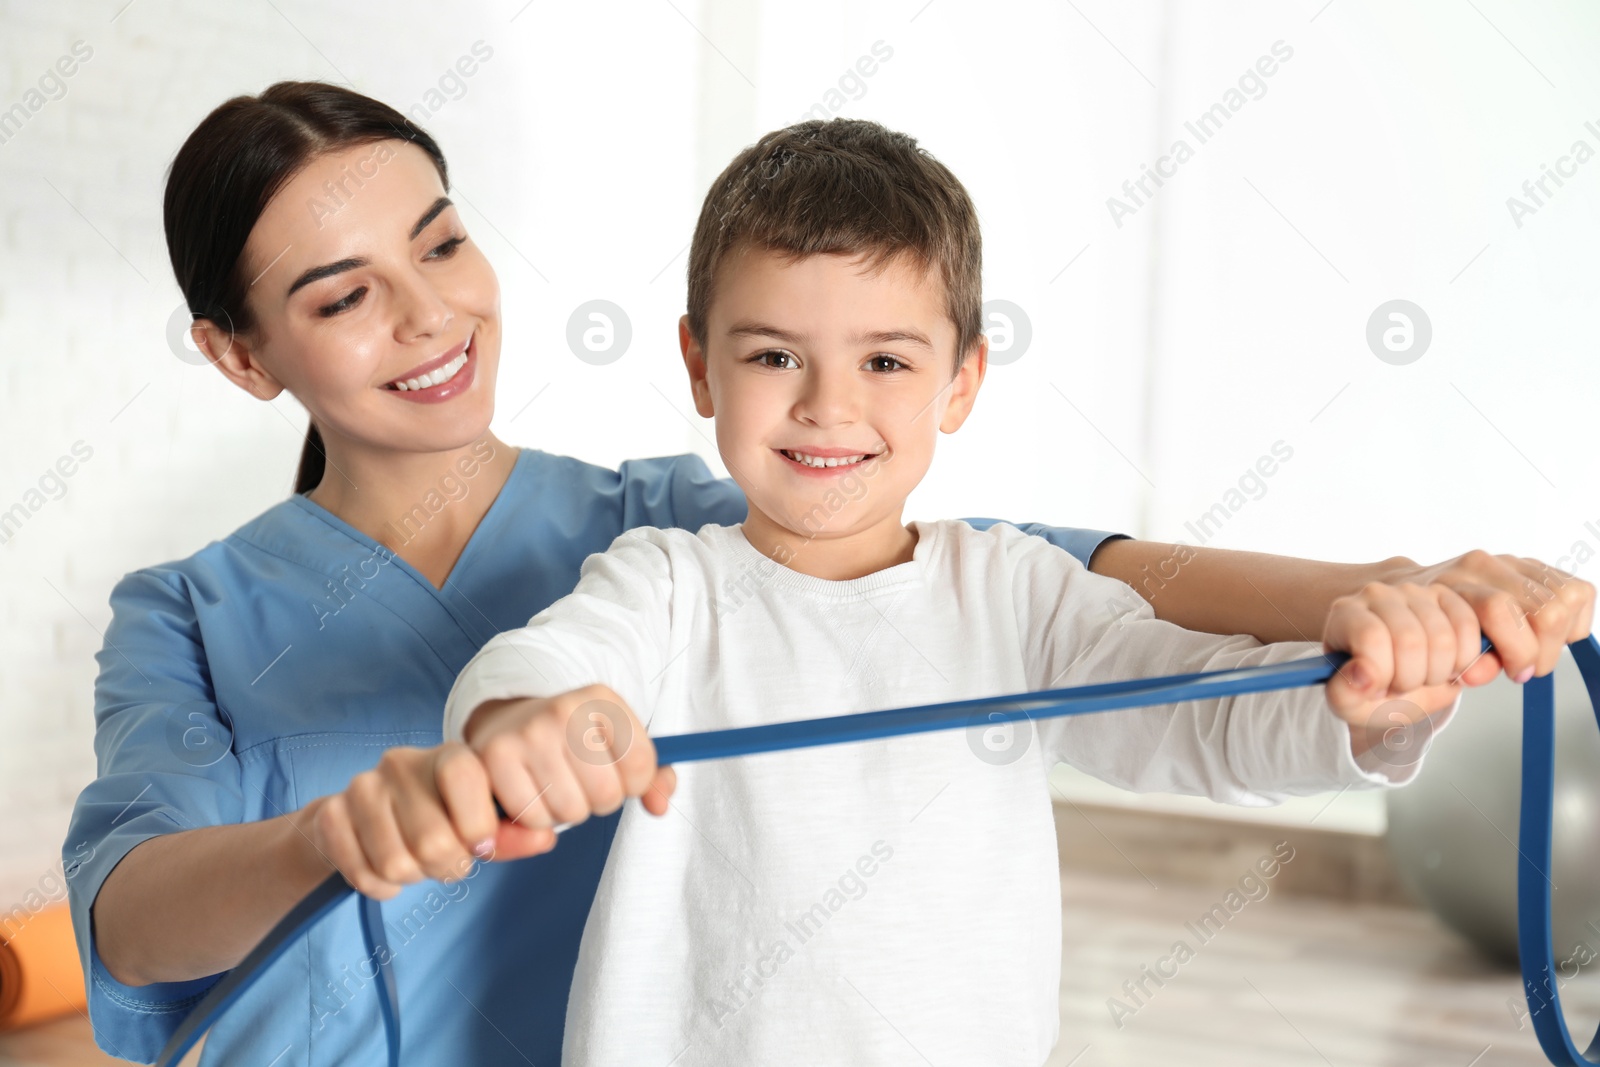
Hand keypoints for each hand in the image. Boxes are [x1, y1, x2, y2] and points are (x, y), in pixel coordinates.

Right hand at [309, 743, 554, 900]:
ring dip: (412, 877)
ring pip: (397, 862)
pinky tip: (383, 871)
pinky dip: (379, 886)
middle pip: (434, 840)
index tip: (479, 847)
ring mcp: (361, 786)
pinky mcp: (329, 814)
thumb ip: (510, 833)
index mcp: (447, 756)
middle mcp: (401, 763)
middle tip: (443, 862)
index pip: (465, 776)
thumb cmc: (433, 820)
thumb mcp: (475, 824)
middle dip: (445, 867)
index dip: (476, 826)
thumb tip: (546, 838)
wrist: (356, 821)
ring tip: (414, 862)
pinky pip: (364, 873)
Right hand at [464, 684, 675, 832]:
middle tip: (582, 782)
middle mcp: (564, 709)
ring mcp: (528, 732)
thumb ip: (650, 775)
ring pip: (571, 811)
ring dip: (568, 810)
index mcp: (601, 699)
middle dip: (600, 800)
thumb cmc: (571, 739)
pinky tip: (532, 793)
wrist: (508, 721)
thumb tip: (661, 805)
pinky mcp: (496, 757)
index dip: (634, 783)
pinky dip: (537, 818)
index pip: (641, 766)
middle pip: (607, 794)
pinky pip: (534, 817)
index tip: (618, 773)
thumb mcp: (615, 741)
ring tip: (556, 785)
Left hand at [1322, 581, 1502, 757]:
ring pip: (1444, 638)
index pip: (1372, 638)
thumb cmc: (1370, 690)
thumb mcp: (1350, 704)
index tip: (1377, 689)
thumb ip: (1344, 695)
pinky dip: (1466, 659)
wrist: (1400, 684)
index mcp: (1345, 614)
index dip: (1383, 674)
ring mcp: (1415, 592)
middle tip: (1401, 684)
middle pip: (1410, 640)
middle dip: (1412, 679)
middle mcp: (1378, 594)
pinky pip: (1469, 626)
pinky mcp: (1447, 596)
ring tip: (1421, 675)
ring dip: (1439, 672)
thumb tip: (1364, 674)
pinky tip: (1448, 667)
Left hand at [1377, 550, 1593, 682]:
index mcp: (1455, 586)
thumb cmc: (1433, 624)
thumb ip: (1466, 664)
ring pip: (1568, 598)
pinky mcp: (1535, 564)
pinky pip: (1578, 592)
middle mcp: (1485, 566)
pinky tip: (1544, 632)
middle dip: (1545, 651)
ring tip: (1535, 648)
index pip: (1501, 610)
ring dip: (1561, 636)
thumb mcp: (1439, 650)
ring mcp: (1512, 561)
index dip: (1519, 650)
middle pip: (1547, 609)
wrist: (1420, 588)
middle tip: (1527, 667)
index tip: (1516, 673)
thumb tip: (1482, 675)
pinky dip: (1572, 620)